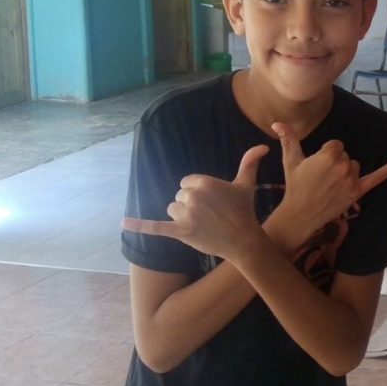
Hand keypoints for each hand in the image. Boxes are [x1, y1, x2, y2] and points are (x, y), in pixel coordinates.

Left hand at [121, 145, 269, 260]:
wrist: (244, 240)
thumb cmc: (244, 211)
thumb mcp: (246, 184)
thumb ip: (249, 162)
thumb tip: (263, 145)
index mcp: (204, 182)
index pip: (187, 183)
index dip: (197, 193)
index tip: (212, 202)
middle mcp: (193, 196)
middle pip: (179, 196)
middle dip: (190, 205)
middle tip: (209, 215)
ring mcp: (186, 214)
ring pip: (172, 209)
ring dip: (182, 217)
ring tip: (201, 224)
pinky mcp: (180, 231)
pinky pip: (156, 227)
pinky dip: (139, 226)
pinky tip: (123, 223)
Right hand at [270, 123, 386, 249]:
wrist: (300, 214)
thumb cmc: (295, 186)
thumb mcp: (291, 161)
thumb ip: (288, 139)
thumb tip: (277, 123)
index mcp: (328, 155)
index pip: (336, 145)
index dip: (327, 153)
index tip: (318, 165)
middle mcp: (343, 165)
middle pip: (345, 156)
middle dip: (336, 163)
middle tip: (321, 178)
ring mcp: (351, 179)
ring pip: (354, 166)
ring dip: (346, 172)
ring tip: (331, 184)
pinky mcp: (357, 191)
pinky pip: (375, 179)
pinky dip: (386, 172)